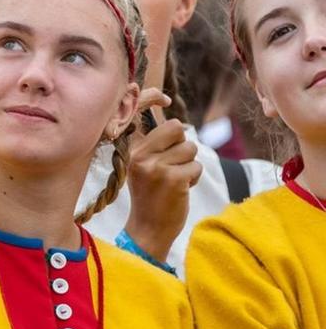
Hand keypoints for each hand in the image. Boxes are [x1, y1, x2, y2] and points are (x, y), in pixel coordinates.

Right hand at [124, 88, 202, 259]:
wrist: (148, 230)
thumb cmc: (150, 196)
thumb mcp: (142, 167)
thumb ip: (153, 146)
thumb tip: (176, 124)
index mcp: (133, 150)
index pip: (144, 113)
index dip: (152, 98)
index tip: (162, 98)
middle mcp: (141, 156)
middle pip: (177, 128)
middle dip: (183, 145)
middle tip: (174, 164)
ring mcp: (156, 167)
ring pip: (191, 149)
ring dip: (190, 165)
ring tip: (176, 181)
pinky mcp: (173, 180)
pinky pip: (196, 167)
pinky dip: (193, 179)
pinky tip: (180, 190)